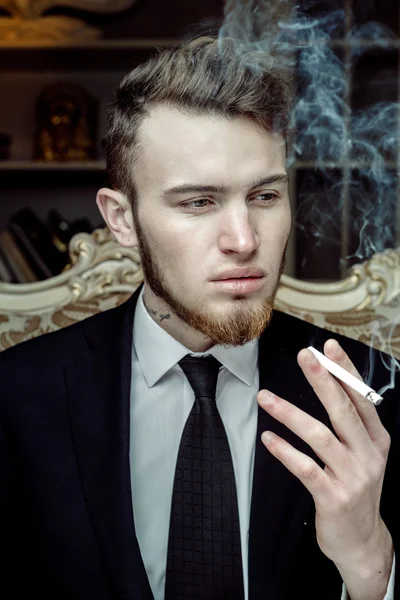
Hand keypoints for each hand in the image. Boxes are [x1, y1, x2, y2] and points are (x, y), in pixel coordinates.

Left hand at [257, 339, 391, 572]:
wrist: (362, 541)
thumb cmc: (356, 488)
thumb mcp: (362, 455)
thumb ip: (350, 425)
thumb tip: (329, 382)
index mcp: (376, 440)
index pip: (361, 398)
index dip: (345, 371)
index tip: (328, 348)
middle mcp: (368, 455)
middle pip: (343, 410)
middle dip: (322, 380)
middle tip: (304, 356)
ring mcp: (352, 477)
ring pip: (319, 436)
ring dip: (290, 414)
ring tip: (264, 398)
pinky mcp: (334, 498)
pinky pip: (305, 469)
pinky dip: (285, 451)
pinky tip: (267, 439)